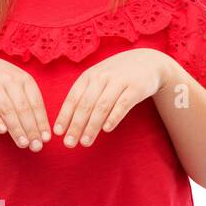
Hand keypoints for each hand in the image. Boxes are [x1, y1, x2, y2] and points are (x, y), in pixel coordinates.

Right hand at [0, 55, 49, 151]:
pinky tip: (2, 131)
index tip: (46, 139)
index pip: (36, 103)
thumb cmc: (1, 83)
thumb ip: (29, 105)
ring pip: (6, 109)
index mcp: (23, 78)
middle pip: (22, 108)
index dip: (41, 122)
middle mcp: (8, 79)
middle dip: (31, 129)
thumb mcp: (17, 86)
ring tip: (23, 144)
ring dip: (16, 128)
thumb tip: (43, 134)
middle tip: (36, 147)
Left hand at [54, 49, 168, 147]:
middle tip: (69, 143)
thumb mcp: (98, 79)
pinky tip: (106, 130)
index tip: (58, 132)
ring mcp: (119, 81)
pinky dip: (113, 117)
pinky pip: (123, 104)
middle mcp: (101, 77)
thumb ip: (85, 96)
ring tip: (85, 142)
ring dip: (92, 126)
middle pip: (85, 105)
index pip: (73, 98)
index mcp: (88, 76)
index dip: (64, 115)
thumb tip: (68, 121)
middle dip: (76, 125)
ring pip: (102, 106)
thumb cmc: (116, 76)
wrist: (147, 62)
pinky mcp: (136, 88)